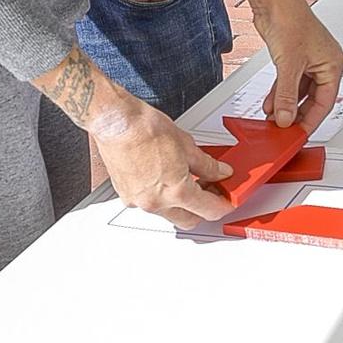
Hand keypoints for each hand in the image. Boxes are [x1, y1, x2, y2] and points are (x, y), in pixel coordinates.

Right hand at [91, 94, 234, 229]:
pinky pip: (149, 204)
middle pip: (189, 220)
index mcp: (176, 192)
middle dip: (202, 209)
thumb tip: (219, 172)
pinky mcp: (125, 195)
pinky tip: (166, 178)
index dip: (224, 206)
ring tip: (189, 180)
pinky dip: (161, 196)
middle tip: (211, 191)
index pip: (209, 210)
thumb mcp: (187, 145)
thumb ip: (208, 165)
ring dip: (181, 204)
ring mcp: (138, 201)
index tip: (228, 201)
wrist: (115, 122)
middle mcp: (156, 203)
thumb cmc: (145, 129)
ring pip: (168, 213)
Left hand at [258, 0, 342, 132]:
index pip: (325, 102)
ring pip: (299, 92)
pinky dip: (280, 94)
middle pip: (313, 99)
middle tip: (286, 129)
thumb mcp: (289, 65)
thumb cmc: (291, 20)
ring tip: (275, 119)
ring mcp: (309, 61)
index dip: (311, 120)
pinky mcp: (294, 58)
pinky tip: (271, 104)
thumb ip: (286, 95)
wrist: (274, 1)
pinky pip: (289, 83)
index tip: (299, 133)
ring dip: (286, 105)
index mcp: (333, 65)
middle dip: (297, 114)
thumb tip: (285, 117)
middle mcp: (324, 64)